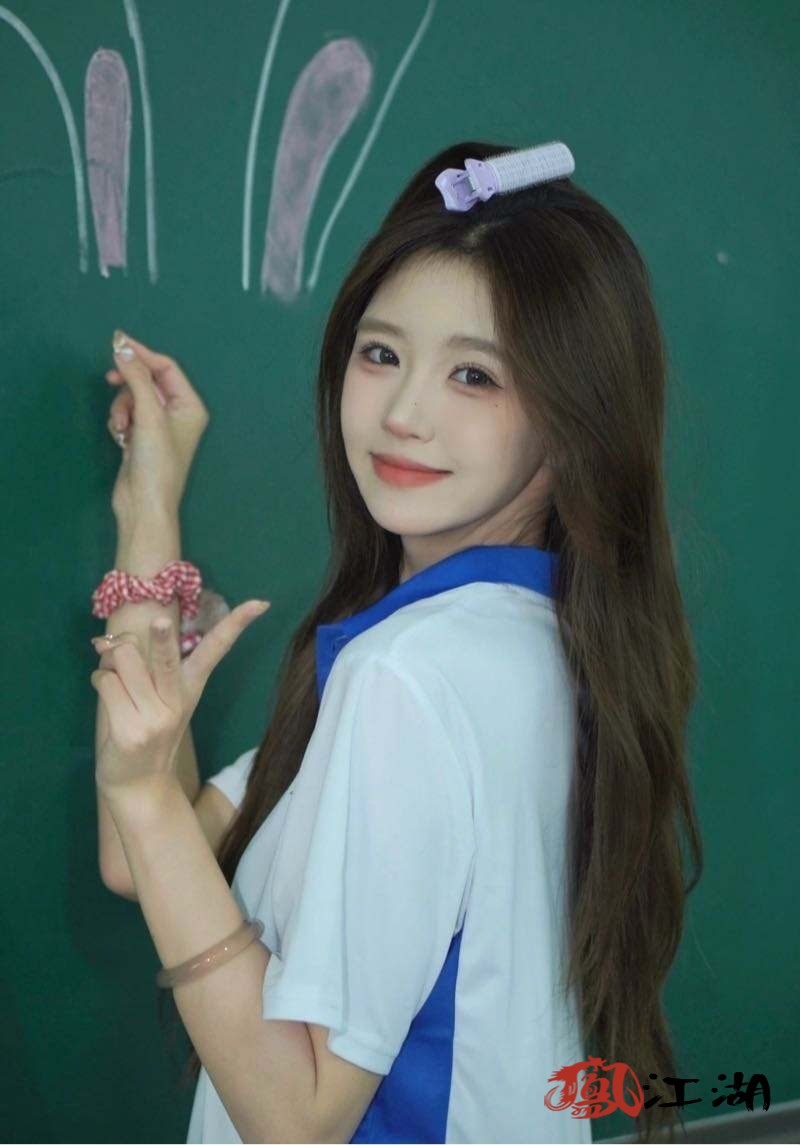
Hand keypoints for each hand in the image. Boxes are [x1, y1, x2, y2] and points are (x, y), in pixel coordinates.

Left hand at [90, 599, 269, 803]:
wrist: (138, 784)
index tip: (260, 602)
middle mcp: (177, 700)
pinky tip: (109, 701)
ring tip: (115, 681)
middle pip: (167, 657)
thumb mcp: (157, 697)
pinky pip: (105, 683)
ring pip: (123, 660)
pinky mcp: (130, 732)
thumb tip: (105, 641)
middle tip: (159, 620)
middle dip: (161, 637)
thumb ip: (141, 665)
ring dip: (110, 662)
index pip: (216, 650)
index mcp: (190, 686)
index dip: (237, 624)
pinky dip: (99, 682)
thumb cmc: (145, 728)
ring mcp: (155, 718)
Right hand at [104, 331, 209, 521]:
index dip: (142, 354)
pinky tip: (121, 439)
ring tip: (122, 427)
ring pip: (133, 398)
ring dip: (122, 408)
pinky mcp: (142, 438)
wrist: (143, 504)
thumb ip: (136, 378)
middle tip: (110, 380)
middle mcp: (178, 413)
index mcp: (190, 405)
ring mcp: (160, 427)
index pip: (166, 367)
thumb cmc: (155, 460)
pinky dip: (120, 422)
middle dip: (129, 386)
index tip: (116, 344)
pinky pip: (127, 415)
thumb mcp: (148, 415)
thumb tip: (122, 347)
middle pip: (148, 381)